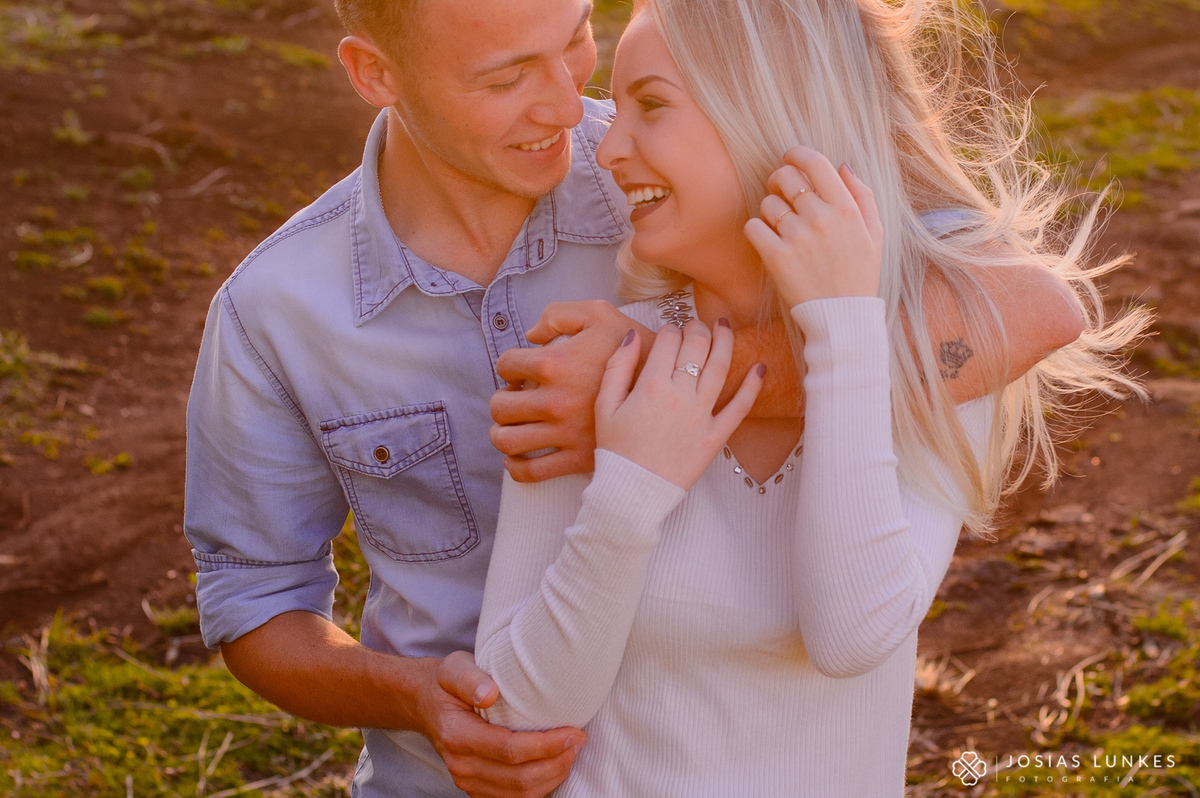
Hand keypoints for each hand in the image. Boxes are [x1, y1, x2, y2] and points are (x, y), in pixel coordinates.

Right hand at [418, 652, 585, 797]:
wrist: (426, 703)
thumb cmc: (446, 684)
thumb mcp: (453, 669)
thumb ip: (469, 679)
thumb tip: (489, 694)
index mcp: (457, 735)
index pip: (509, 750)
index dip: (546, 745)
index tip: (573, 732)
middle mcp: (461, 765)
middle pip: (518, 778)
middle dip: (556, 763)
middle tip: (579, 741)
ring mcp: (467, 781)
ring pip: (519, 795)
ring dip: (552, 777)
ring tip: (571, 753)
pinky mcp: (477, 788)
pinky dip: (539, 788)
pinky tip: (554, 767)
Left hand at [491, 301, 651, 482]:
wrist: (670, 392)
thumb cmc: (635, 348)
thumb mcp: (600, 314)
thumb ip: (559, 314)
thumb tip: (530, 335)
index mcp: (555, 363)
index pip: (506, 364)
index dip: (509, 365)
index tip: (519, 370)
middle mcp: (554, 401)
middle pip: (500, 406)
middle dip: (502, 400)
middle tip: (515, 398)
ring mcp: (564, 433)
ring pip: (507, 441)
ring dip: (502, 433)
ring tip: (512, 427)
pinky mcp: (576, 459)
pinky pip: (529, 472)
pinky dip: (515, 467)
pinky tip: (519, 456)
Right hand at [596, 320, 763, 489]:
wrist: (632, 491)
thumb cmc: (616, 450)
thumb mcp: (604, 406)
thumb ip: (617, 367)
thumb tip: (631, 336)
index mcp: (650, 385)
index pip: (668, 341)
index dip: (669, 329)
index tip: (668, 331)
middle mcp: (680, 395)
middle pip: (696, 347)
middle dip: (697, 329)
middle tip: (696, 326)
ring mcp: (701, 415)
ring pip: (720, 367)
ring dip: (724, 342)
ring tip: (725, 327)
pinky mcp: (715, 436)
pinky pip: (740, 407)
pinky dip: (752, 386)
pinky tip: (760, 367)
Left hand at [743, 146, 883, 307]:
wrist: (842, 317)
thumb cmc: (859, 274)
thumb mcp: (875, 233)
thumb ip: (862, 195)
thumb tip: (842, 166)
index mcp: (846, 208)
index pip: (815, 162)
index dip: (796, 154)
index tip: (790, 159)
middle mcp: (821, 218)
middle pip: (784, 177)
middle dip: (778, 181)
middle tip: (780, 194)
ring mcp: (798, 237)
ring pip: (767, 203)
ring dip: (769, 211)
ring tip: (780, 228)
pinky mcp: (777, 258)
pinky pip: (753, 227)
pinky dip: (756, 231)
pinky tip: (767, 241)